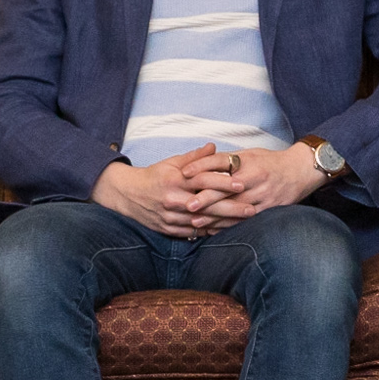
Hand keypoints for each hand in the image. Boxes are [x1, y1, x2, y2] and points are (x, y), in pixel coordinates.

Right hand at [91, 144, 235, 235]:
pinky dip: (209, 231)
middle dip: (231, 209)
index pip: (203, 180)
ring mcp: (170, 216)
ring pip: (202, 221)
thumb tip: (214, 147)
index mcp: (175, 180)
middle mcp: (173, 199)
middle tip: (252, 210)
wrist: (127, 194)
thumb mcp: (171, 162)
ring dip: (224, 223)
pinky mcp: (168, 229)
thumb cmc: (154, 175)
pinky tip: (225, 231)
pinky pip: (192, 232)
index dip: (223, 182)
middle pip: (207, 205)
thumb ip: (194, 157)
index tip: (242, 184)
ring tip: (243, 223)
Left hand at [195, 144, 330, 221]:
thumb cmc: (271, 161)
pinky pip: (246, 221)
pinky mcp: (268, 210)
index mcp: (250, 163)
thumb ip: (226, 160)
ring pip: (235, 209)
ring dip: (214, 217)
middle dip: (206, 199)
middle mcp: (256, 180)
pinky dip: (229, 226)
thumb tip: (200, 162)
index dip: (201, 168)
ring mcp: (264, 196)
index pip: (221, 164)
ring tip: (195, 223)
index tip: (184, 174)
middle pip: (227, 190)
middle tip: (187, 206)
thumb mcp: (250, 154)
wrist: (300, 171)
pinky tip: (215, 230)